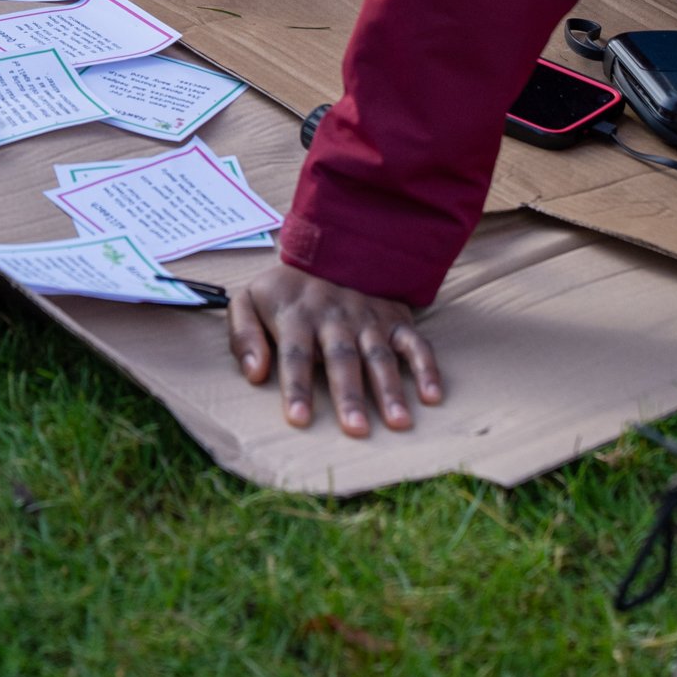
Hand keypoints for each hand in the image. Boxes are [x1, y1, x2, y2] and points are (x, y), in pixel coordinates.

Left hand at [228, 263, 442, 436]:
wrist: (328, 248)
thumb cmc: (285, 292)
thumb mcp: (249, 301)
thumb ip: (243, 335)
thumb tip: (254, 374)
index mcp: (297, 315)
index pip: (295, 354)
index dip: (296, 387)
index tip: (300, 419)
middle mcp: (335, 317)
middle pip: (342, 358)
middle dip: (349, 394)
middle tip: (355, 429)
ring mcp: (368, 318)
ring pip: (379, 355)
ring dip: (390, 389)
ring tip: (398, 423)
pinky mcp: (394, 318)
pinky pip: (414, 343)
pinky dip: (427, 367)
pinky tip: (432, 396)